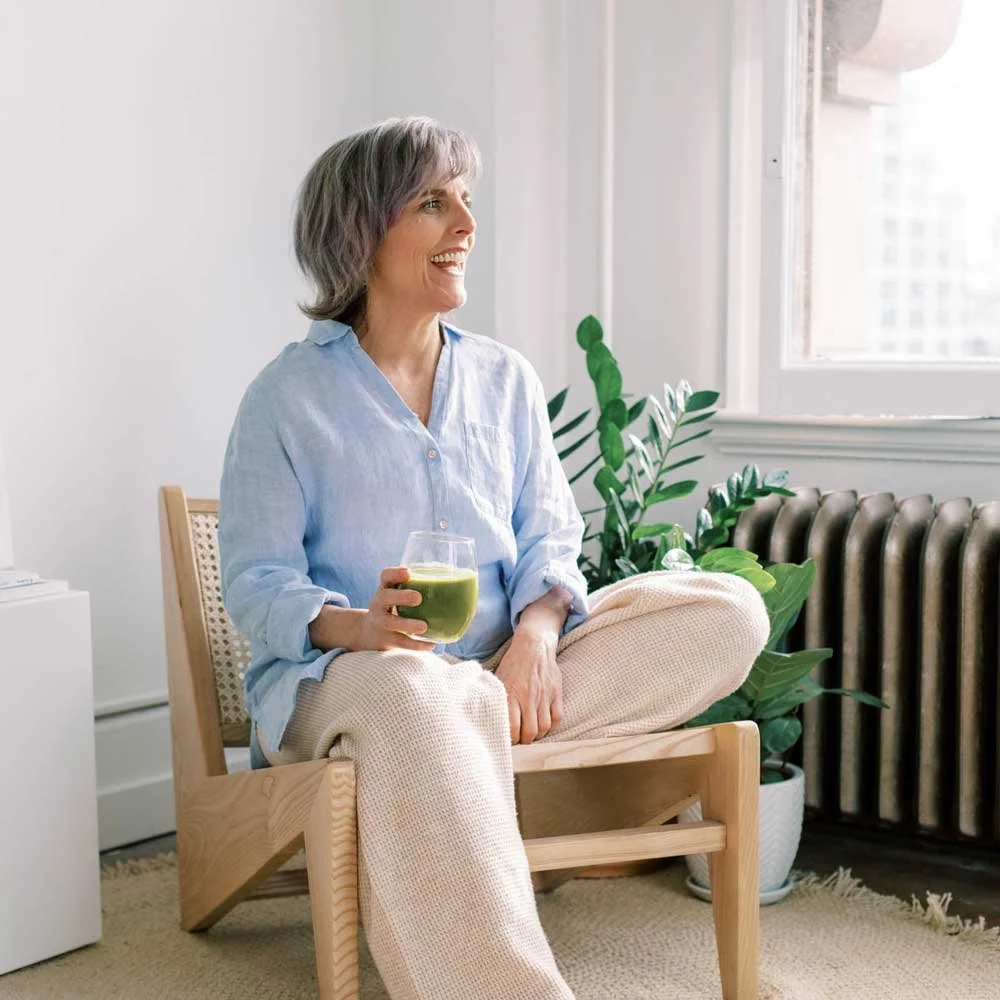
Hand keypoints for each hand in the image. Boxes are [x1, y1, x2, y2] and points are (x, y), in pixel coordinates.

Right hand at [354, 566, 435, 651]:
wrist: (368, 632)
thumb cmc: (393, 607)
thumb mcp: (397, 594)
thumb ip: (417, 587)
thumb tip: (456, 580)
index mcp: (385, 588)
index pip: (385, 576)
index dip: (395, 573)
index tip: (408, 572)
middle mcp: (379, 604)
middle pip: (385, 597)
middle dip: (401, 597)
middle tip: (418, 598)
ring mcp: (380, 622)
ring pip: (390, 623)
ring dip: (407, 625)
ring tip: (424, 627)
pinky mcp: (386, 640)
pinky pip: (401, 643)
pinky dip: (416, 645)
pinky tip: (431, 644)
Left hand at [494, 627, 563, 744]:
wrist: (533, 645)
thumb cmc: (513, 664)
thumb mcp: (499, 680)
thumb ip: (497, 700)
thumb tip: (488, 719)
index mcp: (511, 694)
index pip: (512, 729)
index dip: (510, 740)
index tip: (507, 739)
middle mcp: (528, 697)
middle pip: (529, 732)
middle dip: (524, 740)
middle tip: (519, 738)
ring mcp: (544, 696)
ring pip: (544, 728)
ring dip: (537, 735)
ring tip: (531, 732)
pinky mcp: (556, 693)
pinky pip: (557, 718)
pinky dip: (551, 726)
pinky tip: (544, 724)